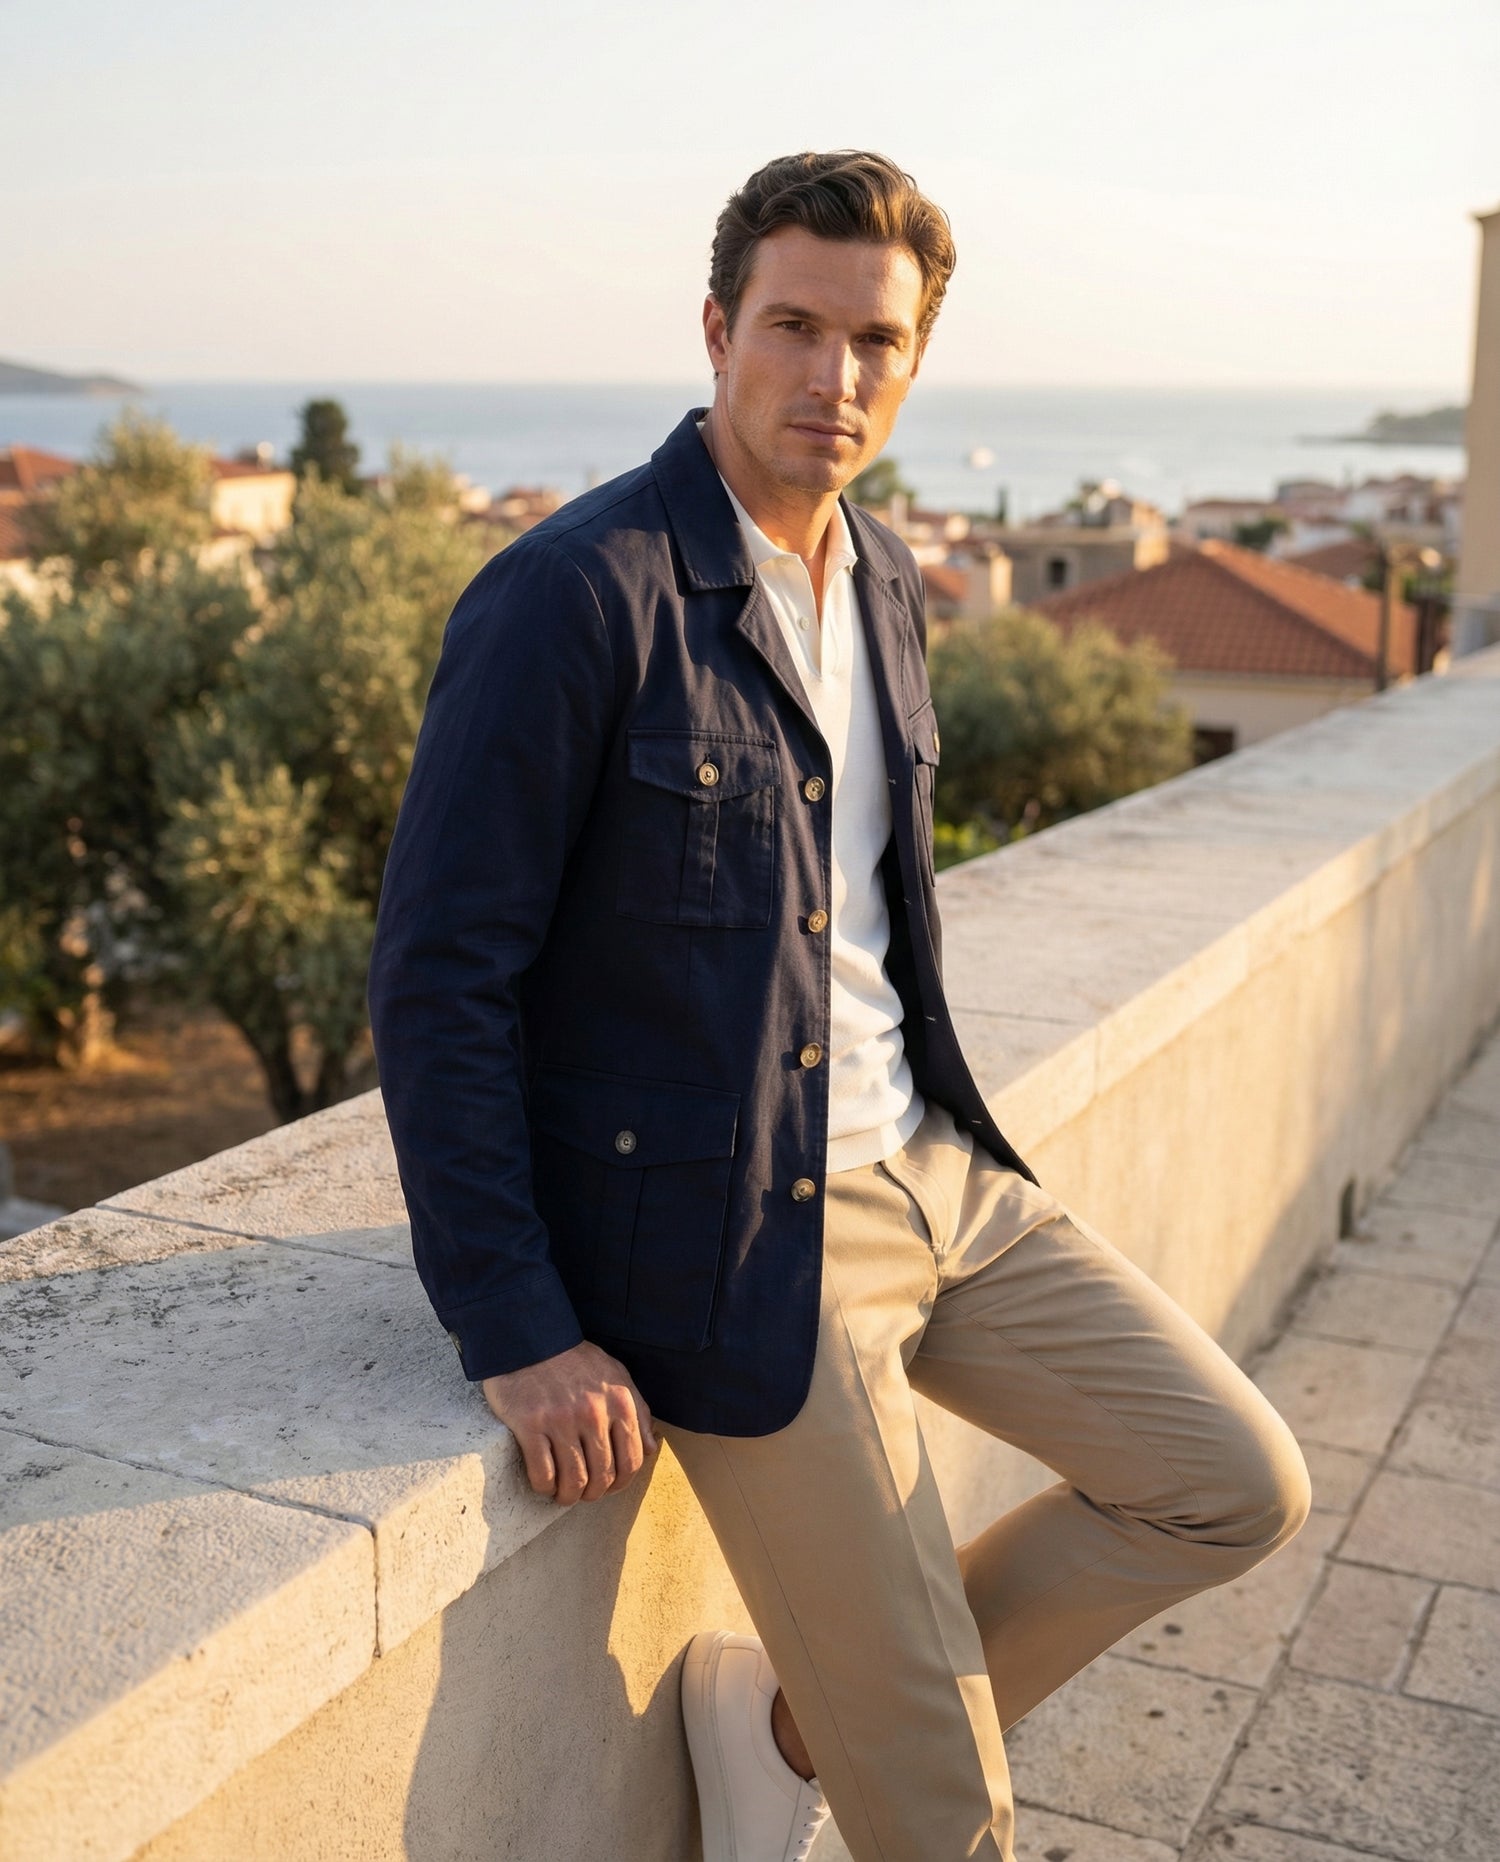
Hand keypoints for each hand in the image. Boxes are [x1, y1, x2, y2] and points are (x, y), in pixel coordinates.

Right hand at [481, 1341, 658, 1504]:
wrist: (531, 1339)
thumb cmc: (575, 1360)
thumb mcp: (616, 1375)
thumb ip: (637, 1411)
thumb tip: (651, 1448)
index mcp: (620, 1402)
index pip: (632, 1461)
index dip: (621, 1483)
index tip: (608, 1487)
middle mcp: (594, 1413)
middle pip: (602, 1476)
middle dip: (594, 1494)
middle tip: (583, 1493)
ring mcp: (561, 1420)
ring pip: (573, 1481)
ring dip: (569, 1496)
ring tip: (563, 1494)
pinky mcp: (530, 1425)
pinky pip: (543, 1473)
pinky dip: (545, 1487)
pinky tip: (544, 1484)